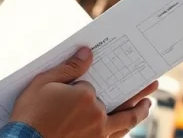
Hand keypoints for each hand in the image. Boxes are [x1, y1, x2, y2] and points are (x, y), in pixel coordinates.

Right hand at [9, 47, 151, 137]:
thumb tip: (87, 54)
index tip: (76, 85)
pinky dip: (124, 130)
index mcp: (85, 96)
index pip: (92, 86)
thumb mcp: (43, 83)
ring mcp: (97, 134)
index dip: (83, 85)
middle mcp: (96, 115)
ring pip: (125, 122)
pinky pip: (116, 136)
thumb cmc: (30, 114)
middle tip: (152, 84)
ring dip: (139, 112)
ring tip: (147, 105)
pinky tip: (126, 126)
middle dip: (138, 93)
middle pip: (122, 102)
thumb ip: (68, 68)